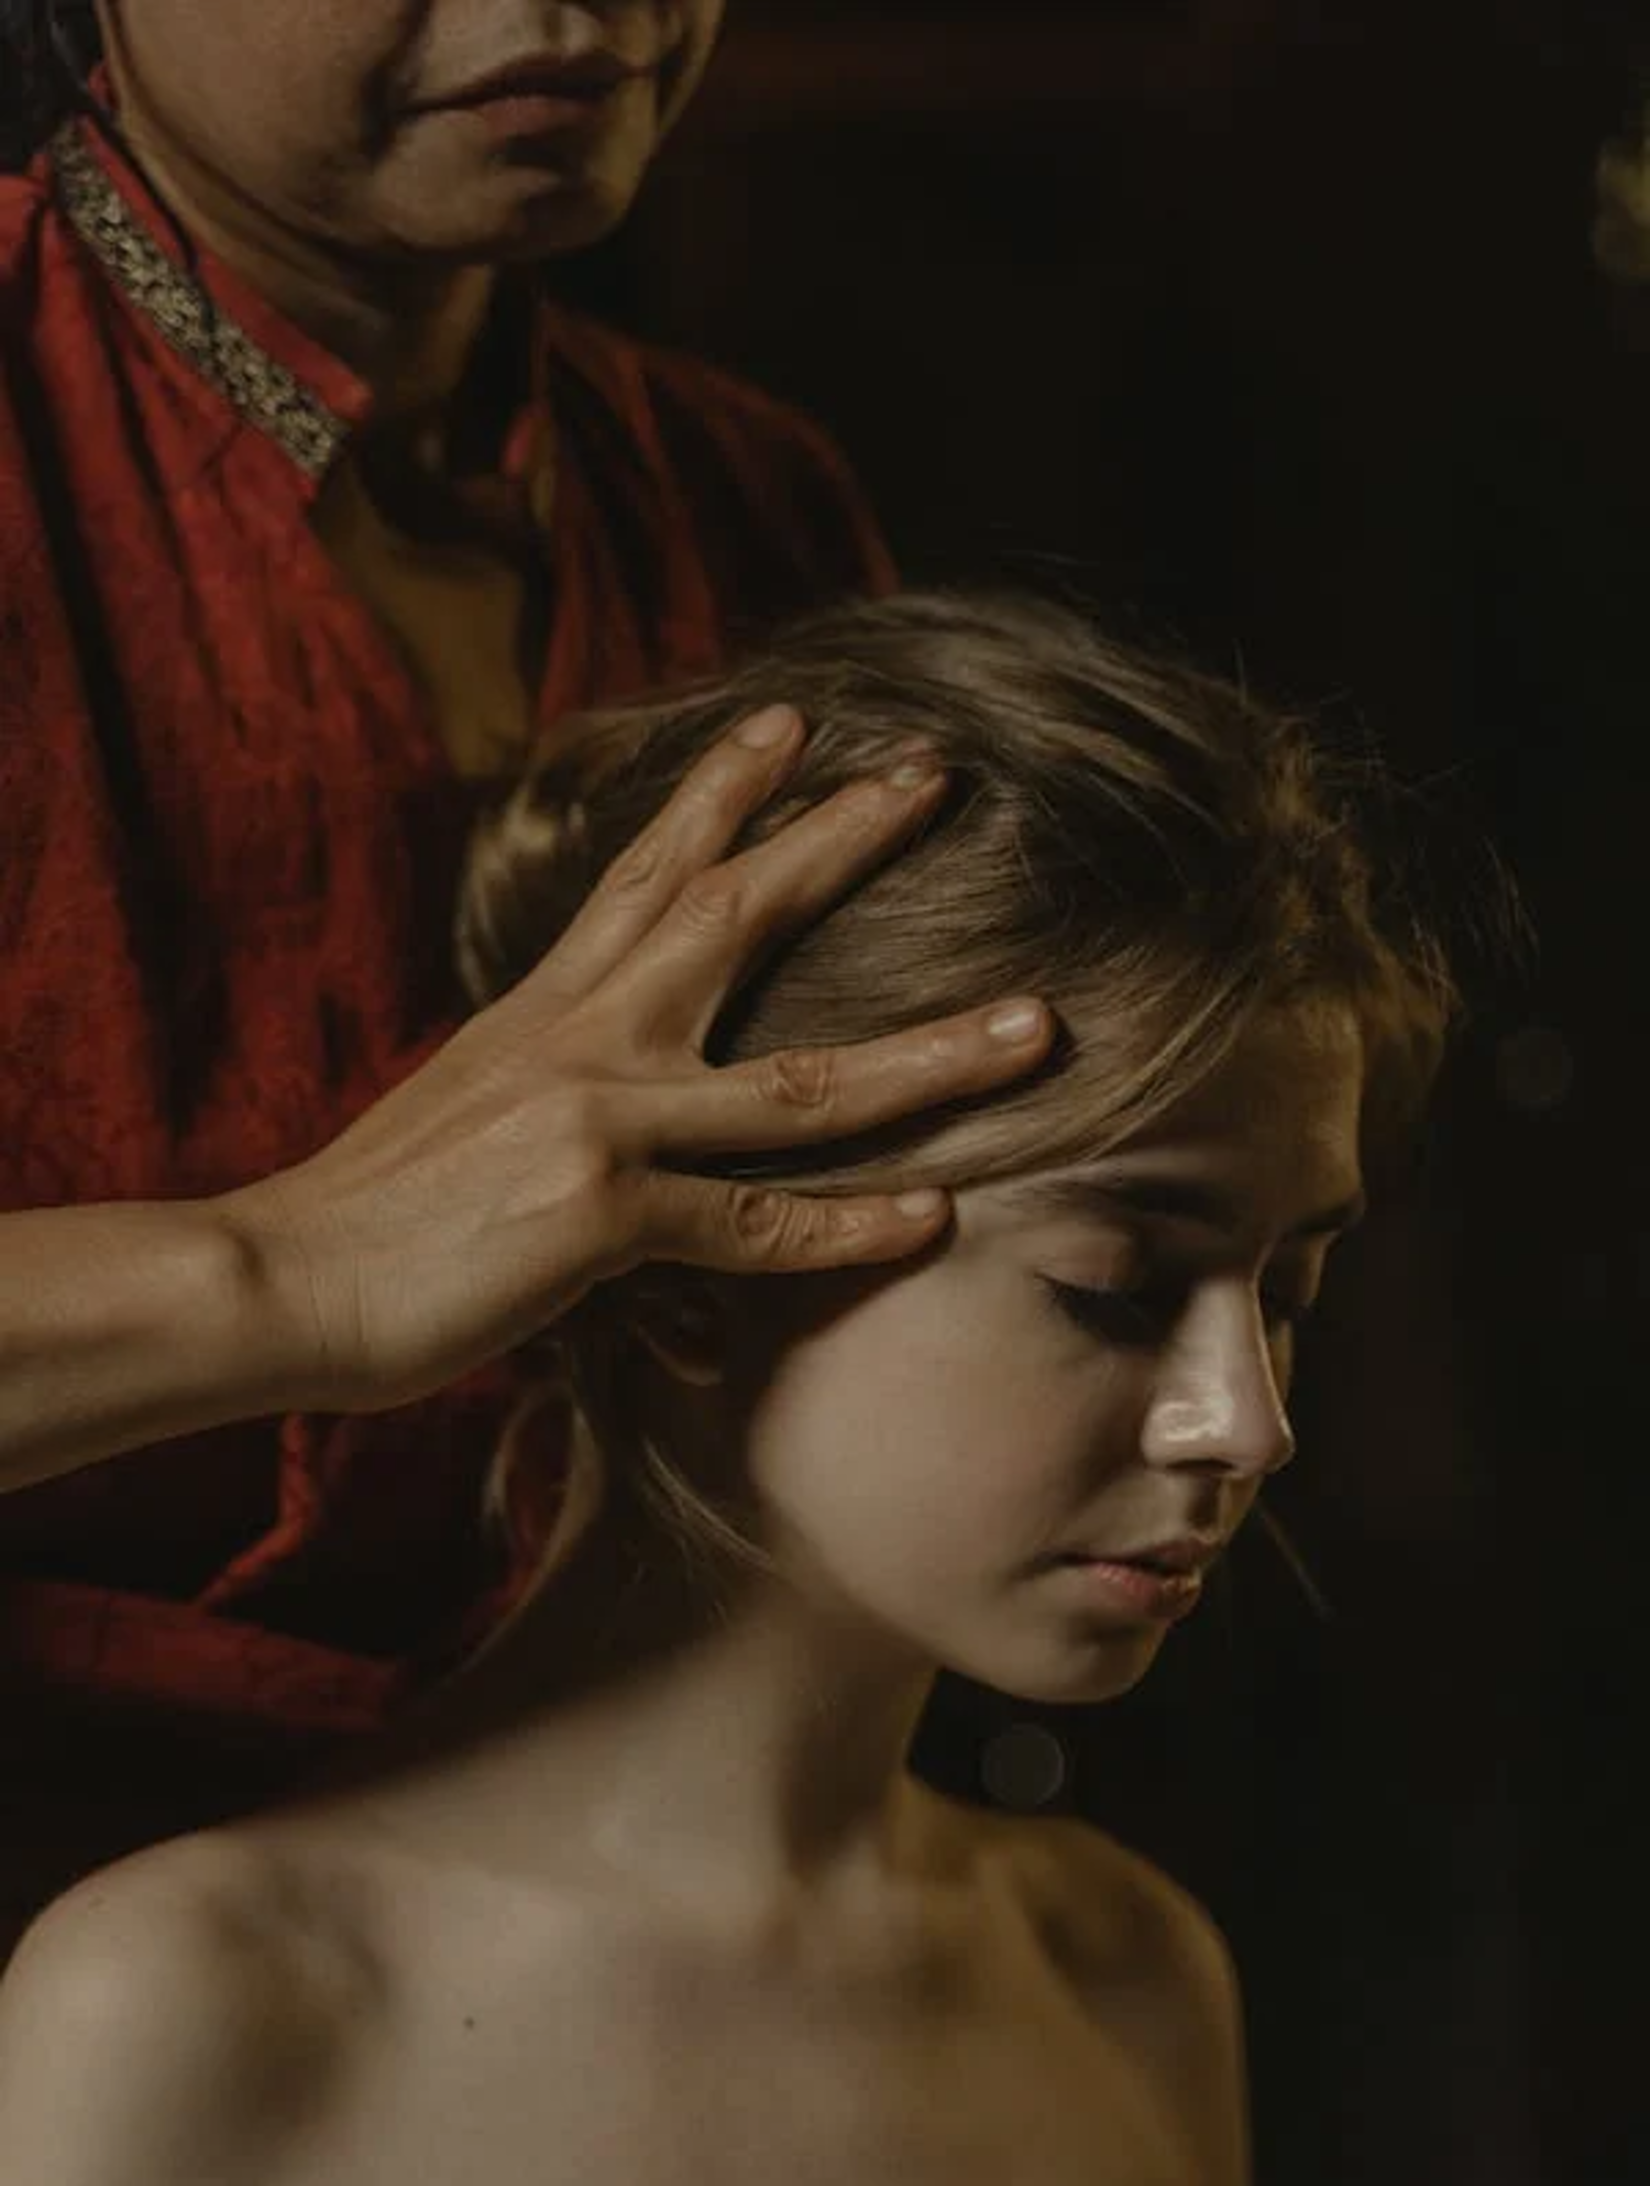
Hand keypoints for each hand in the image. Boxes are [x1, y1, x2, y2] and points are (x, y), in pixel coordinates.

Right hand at [229, 708, 1054, 1411]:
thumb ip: (543, 1090)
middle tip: (934, 771)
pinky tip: (935, 1217)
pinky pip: (756, 1223)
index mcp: (544, 1011)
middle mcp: (584, 1039)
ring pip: (803, 1082)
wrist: (275, 1275)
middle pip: (735, 913)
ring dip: (931, 1054)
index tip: (789, 724)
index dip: (722, 791)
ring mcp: (601, 1118)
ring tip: (1034, 1024)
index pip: (643, 872)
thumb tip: (593, 1114)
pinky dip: (849, 1226)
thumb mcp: (462, 1113)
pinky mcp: (603, 1213)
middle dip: (842, 837)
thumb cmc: (366, 1214)